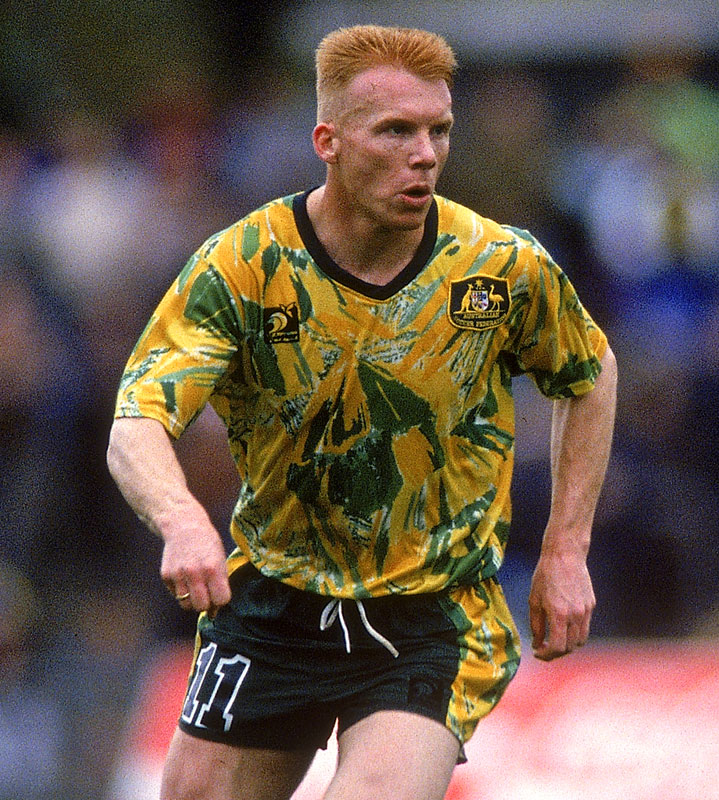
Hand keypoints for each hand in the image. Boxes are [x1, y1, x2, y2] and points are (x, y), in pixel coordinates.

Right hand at [160, 517, 230, 615]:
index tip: (220, 593)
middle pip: (201, 607)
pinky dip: (181, 591)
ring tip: (196, 586)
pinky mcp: (166, 575)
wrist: (183, 525)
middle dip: (206, 604)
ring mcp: (178, 575)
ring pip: (185, 604)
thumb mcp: (220, 558)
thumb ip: (220, 582)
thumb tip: (215, 611)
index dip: (221, 600)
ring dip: (192, 600)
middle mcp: (194, 573)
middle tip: (207, 594)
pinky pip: (175, 595)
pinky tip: (185, 577)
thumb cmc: (207, 543)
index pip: (221, 600)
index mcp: (213, 568)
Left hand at [528, 546, 594, 660]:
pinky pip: (585, 627)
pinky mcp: (591, 605)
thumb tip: (537, 644)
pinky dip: (575, 633)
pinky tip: (564, 625)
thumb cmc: (545, 575)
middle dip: (556, 652)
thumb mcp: (534, 600)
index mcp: (559, 614)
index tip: (538, 653)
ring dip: (568, 645)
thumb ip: (536, 625)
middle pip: (570, 647)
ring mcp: (586, 611)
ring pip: (580, 640)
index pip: (557, 647)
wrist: (565, 555)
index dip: (546, 655)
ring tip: (555, 639)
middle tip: (544, 648)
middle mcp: (575, 615)